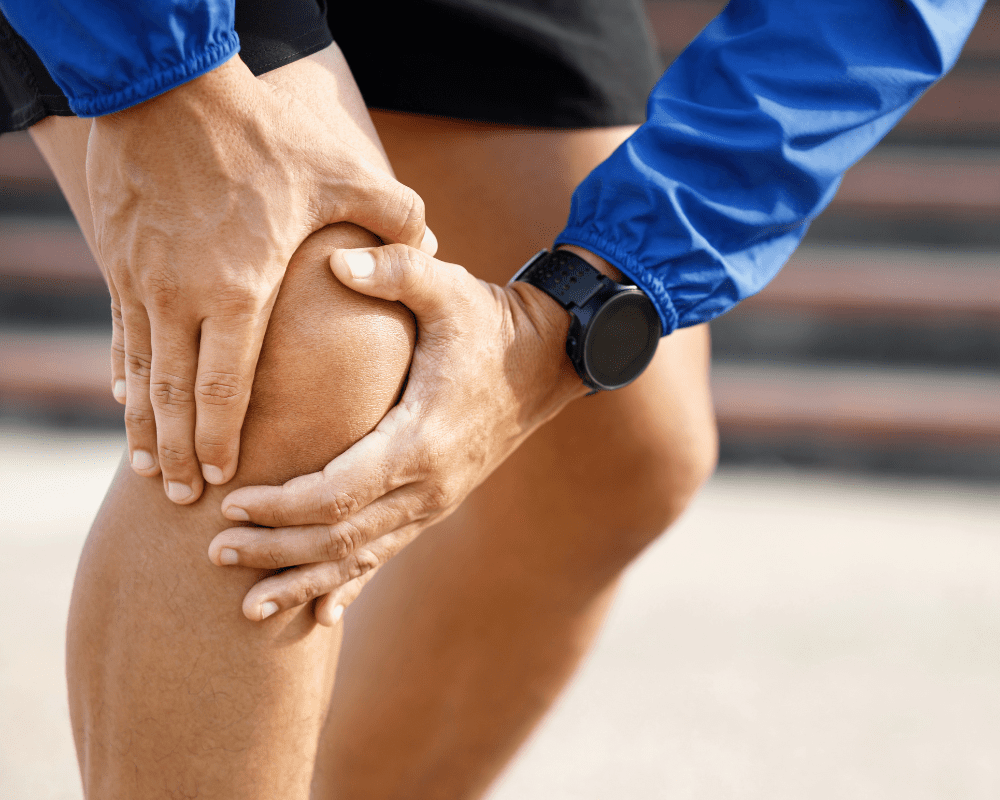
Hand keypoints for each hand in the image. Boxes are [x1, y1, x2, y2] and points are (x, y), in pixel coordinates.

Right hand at [89, 55, 433, 503]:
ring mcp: (141, 280)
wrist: (167, 84)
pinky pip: (118, 331)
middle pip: (174, 396)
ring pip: (140, 373)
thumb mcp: (339, 171)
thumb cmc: (260, 134)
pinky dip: (124, 373)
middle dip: (177, 452)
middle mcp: (182, 296)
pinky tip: (126, 400)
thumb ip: (393, 216)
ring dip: (143, 426)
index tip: (223, 476)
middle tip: (182, 495)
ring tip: (149, 468)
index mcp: (240, 288)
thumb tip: (431, 245)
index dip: (221, 437)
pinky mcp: (119, 258)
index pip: (226, 385)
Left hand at [210, 244, 590, 622]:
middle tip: (213, 553)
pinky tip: (321, 616)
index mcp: (421, 438)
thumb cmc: (491, 322)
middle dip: (275, 550)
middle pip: (340, 538)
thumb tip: (336, 260)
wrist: (548, 361)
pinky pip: (386, 554)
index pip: (338, 492)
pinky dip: (349, 584)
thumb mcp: (450, 287)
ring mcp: (434, 501)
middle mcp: (428, 485)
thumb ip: (397, 269)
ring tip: (249, 609)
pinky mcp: (435, 503)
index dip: (281, 506)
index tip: (231, 503)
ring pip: (361, 558)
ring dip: (303, 580)